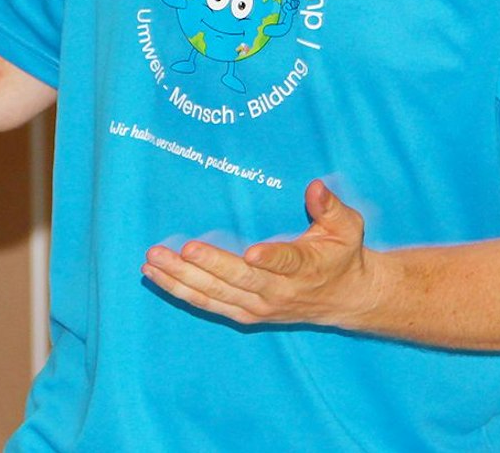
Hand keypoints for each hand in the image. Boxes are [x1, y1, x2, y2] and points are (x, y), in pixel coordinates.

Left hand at [142, 180, 383, 329]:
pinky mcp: (244, 313)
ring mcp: (259, 305)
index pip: (286, 262)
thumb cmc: (342, 255)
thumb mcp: (346, 227)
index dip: (270, 258)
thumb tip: (316, 186)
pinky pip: (207, 303)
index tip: (251, 252)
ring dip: (182, 278)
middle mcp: (278, 291)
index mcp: (305, 267)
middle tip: (180, 249)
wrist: (345, 299)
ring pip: (216, 294)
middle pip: (240, 279)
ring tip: (153, 260)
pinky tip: (155, 275)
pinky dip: (180, 290)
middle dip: (209, 265)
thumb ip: (331, 207)